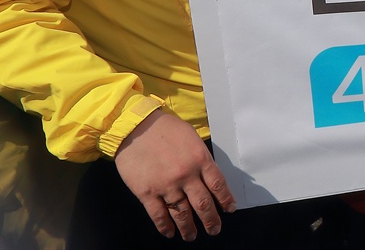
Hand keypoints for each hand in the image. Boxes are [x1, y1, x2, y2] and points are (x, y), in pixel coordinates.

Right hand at [115, 111, 235, 240]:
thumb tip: (210, 176)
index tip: (230, 210)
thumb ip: (202, 158)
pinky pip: (159, 215)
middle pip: (203, 204)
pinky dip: (165, 227)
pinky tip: (170, 233)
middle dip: (211, 220)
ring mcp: (166, 186)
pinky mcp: (146, 193)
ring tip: (192, 236)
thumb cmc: (165, 129)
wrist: (135, 127)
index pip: (218, 185)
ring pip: (182, 214)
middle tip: (215, 230)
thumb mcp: (192, 138)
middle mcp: (186, 175)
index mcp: (200, 159)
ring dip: (189, 228)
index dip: (226, 200)